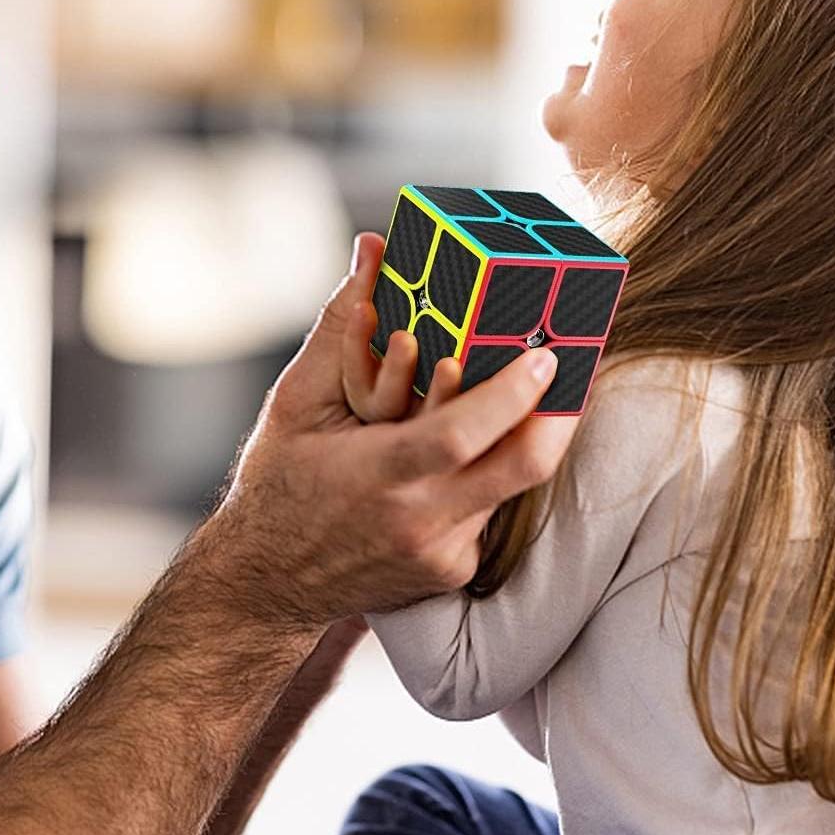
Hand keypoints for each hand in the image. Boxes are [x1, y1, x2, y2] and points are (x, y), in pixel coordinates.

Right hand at [194, 233, 578, 630]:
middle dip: (558, 415)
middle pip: (522, 468)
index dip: (512, 393)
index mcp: (377, 474)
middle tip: (569, 370)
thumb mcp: (297, 400)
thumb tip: (372, 251)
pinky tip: (474, 452)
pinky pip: (489, 511)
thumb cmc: (277, 483)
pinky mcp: (452, 572)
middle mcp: (418, 522)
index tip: (543, 353)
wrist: (266, 583)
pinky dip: (487, 473)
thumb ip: (342, 325)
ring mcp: (441, 554)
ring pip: (510, 486)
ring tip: (530, 396)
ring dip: (520, 438)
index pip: (463, 433)